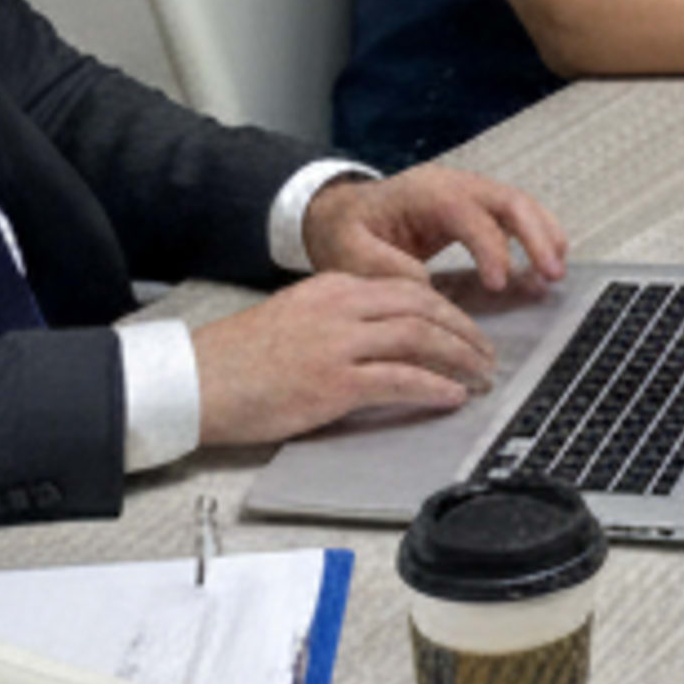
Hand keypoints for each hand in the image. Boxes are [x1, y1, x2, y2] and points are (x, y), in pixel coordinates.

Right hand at [191, 266, 504, 453]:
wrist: (196, 381)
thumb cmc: (238, 359)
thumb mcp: (293, 317)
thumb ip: (337, 318)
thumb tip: (381, 339)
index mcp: (332, 286)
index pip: (406, 287)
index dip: (445, 308)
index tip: (465, 327)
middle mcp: (341, 307)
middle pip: (423, 305)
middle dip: (463, 329)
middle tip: (487, 352)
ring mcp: (338, 344)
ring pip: (419, 338)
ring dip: (459, 356)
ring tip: (481, 375)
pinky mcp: (333, 382)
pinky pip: (399, 379)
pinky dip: (434, 387)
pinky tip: (452, 397)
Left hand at [303, 166, 565, 296]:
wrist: (338, 213)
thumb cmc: (343, 231)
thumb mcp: (347, 251)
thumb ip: (381, 268)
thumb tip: (424, 286)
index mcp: (423, 192)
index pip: (469, 213)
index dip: (490, 247)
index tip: (498, 284)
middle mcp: (451, 185)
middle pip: (507, 199)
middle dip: (535, 234)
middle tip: (552, 273)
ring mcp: (465, 193)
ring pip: (518, 204)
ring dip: (543, 234)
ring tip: (556, 272)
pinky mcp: (472, 209)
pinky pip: (512, 216)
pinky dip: (534, 235)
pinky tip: (545, 263)